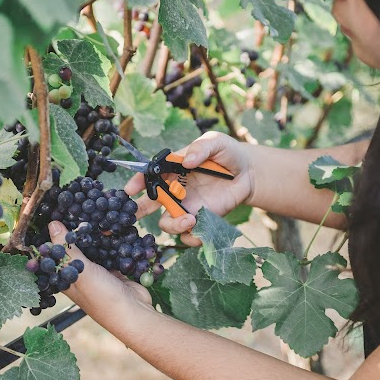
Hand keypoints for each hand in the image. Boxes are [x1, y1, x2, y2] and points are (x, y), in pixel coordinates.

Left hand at [47, 221, 153, 313]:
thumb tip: (52, 224)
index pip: (52, 255)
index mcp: (65, 278)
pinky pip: (109, 249)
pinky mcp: (113, 268)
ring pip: (92, 246)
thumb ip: (67, 249)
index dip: (52, 236)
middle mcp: (79, 274)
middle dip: (75, 230)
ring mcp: (97, 271)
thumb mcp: (81, 272)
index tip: (54, 213)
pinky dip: (111, 239)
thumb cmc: (102, 297)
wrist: (134, 312)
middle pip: (73, 248)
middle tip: (76, 207)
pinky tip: (112, 224)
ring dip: (94, 232)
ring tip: (94, 211)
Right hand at [125, 131, 253, 245]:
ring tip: (189, 220)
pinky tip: (199, 230)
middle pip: (149, 204)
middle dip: (139, 210)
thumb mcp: (215, 142)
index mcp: (172, 169)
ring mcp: (186, 207)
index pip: (149, 176)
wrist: (248, 173)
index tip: (131, 189)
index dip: (137, 182)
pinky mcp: (201, 220)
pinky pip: (189, 235)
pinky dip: (191, 237)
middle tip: (134, 214)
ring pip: (167, 223)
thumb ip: (201, 147)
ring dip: (173, 225)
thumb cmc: (228, 154)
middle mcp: (174, 190)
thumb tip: (188, 161)